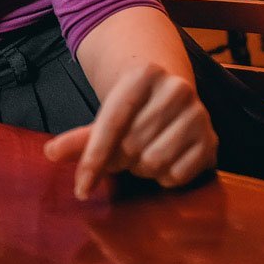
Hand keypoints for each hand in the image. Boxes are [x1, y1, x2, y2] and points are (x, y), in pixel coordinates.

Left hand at [43, 63, 216, 198]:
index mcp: (142, 74)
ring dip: (141, 169)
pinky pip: (178, 175)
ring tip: (142, 154)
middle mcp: (175, 89)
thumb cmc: (131, 108)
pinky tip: (164, 161)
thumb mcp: (106, 114)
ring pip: (154, 162)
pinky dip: (165, 178)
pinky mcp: (213, 139)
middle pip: (131, 145)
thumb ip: (80, 137)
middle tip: (121, 154)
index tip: (80, 188)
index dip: (93, 159)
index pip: (111, 124)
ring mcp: (198, 113)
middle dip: (119, 159)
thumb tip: (49, 152)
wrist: (169, 93)